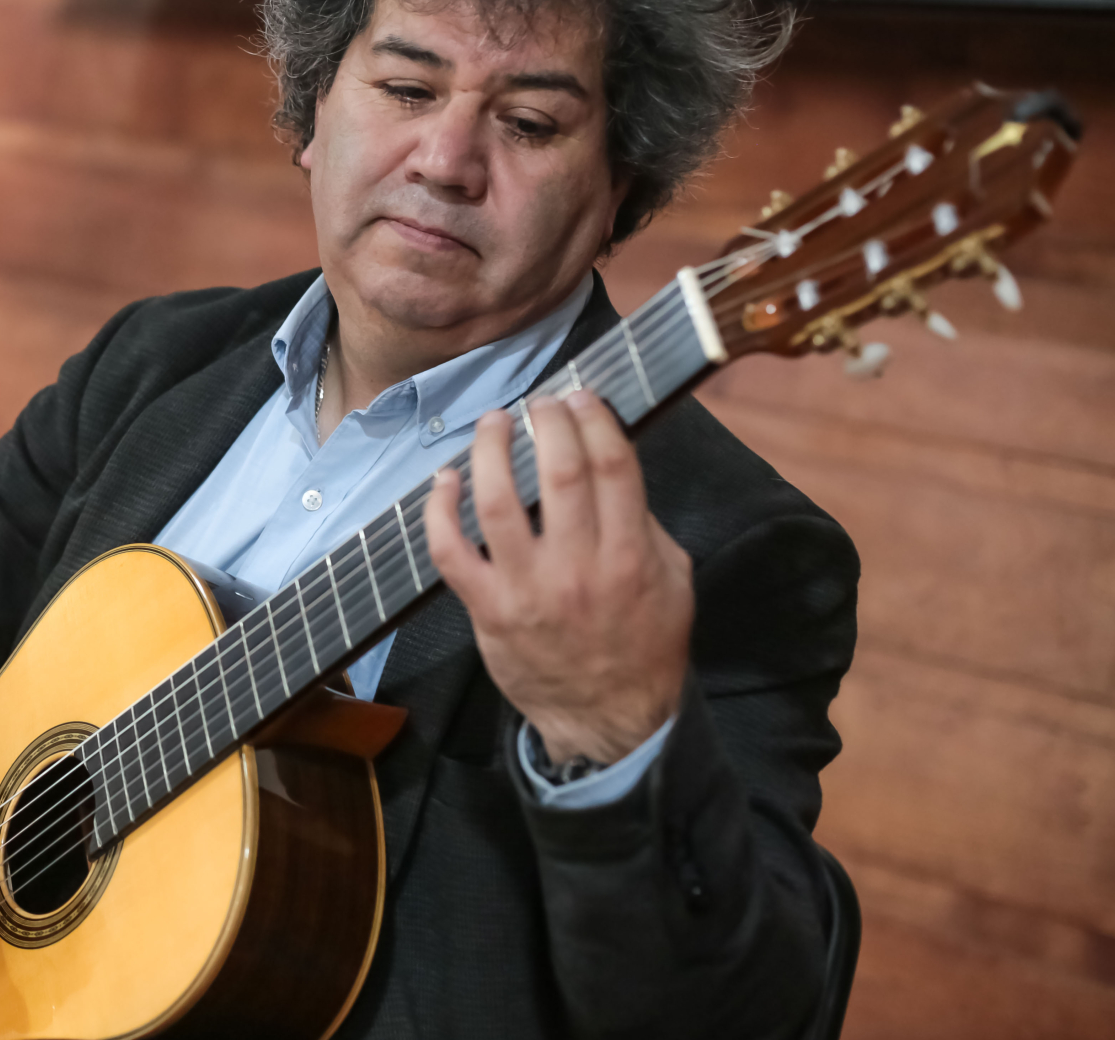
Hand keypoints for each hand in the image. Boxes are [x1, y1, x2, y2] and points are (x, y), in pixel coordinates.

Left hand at [425, 390, 691, 765]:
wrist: (609, 718)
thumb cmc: (643, 644)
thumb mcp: (673, 581)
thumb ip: (646, 525)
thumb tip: (610, 468)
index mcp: (630, 555)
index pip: (612, 467)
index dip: (594, 420)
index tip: (580, 396)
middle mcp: (579, 567)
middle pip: (558, 474)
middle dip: (546, 423)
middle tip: (539, 403)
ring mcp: (527, 588)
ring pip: (497, 503)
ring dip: (490, 452)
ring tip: (492, 424)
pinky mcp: (488, 608)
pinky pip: (450, 551)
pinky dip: (440, 510)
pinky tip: (445, 480)